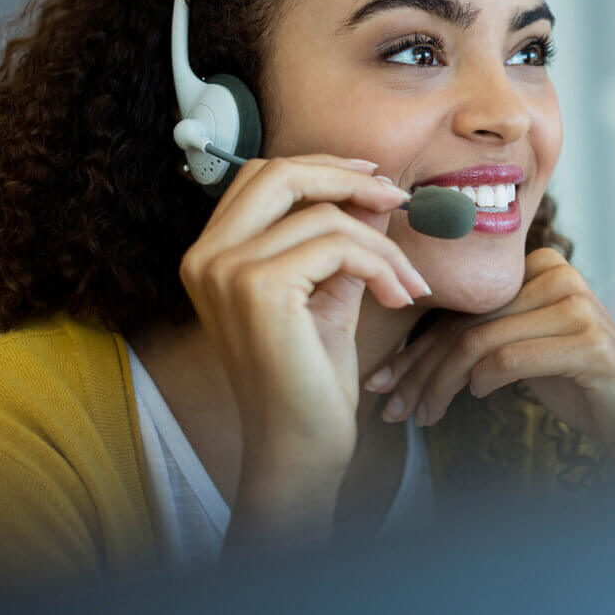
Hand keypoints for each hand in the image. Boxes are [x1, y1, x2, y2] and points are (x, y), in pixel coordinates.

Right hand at [179, 154, 430, 535]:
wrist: (299, 446)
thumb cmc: (310, 378)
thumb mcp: (327, 295)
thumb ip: (341, 242)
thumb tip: (374, 193)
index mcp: (211, 256)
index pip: (262, 178)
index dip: (321, 169)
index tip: (373, 182)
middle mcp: (206, 257)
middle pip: (279, 173)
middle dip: (346, 177)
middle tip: (397, 199)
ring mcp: (227, 271)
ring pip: (323, 215)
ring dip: (382, 243)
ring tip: (408, 282)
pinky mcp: (259, 289)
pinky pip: (339, 247)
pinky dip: (381, 266)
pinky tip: (399, 297)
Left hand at [366, 248, 614, 465]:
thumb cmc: (575, 384)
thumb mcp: (522, 350)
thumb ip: (481, 336)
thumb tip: (406, 358)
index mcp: (538, 267)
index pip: (461, 308)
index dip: (415, 347)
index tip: (381, 381)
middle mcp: (558, 274)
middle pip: (465, 323)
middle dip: (418, 370)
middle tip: (389, 407)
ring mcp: (576, 305)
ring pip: (479, 342)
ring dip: (440, 385)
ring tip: (421, 417)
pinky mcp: (588, 342)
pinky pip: (510, 358)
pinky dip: (483, 381)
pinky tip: (474, 399)